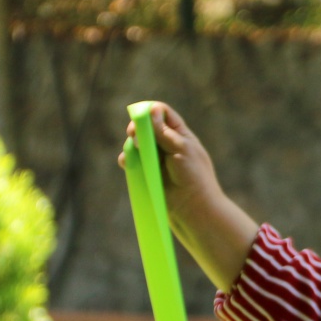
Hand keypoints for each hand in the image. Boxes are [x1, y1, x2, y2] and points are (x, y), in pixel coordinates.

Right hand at [118, 102, 258, 290]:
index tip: (141, 115)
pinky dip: (127, 160)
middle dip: (137, 127)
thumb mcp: (181, 150)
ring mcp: (157, 160)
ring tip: (134, 150)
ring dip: (131, 144)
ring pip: (136, 144)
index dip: (151, 111)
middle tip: (133, 133)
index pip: (163, 114)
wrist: (194, 210)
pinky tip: (126, 162)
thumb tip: (151, 110)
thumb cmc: (194, 178)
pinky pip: (132, 162)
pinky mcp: (148, 175)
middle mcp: (168, 145)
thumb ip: (163, 132)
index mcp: (181, 136)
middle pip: (146, 127)